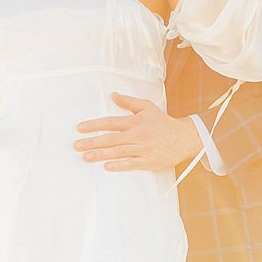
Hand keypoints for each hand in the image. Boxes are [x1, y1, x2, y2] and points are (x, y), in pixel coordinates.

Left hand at [74, 94, 202, 170]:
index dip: (94, 125)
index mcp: (136, 121)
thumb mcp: (148, 107)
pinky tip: (106, 166)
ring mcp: (143, 149)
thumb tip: (113, 95)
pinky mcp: (149, 161)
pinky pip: (132, 164)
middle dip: (92, 142)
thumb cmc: (163, 122)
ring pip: (118, 152)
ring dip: (100, 155)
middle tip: (76, 145)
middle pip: (111, 139)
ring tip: (85, 157)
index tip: (80, 128)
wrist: (185, 138)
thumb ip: (129, 102)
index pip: (111, 122)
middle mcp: (138, 135)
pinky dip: (119, 165)